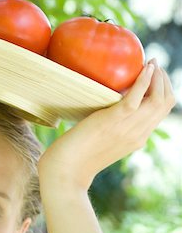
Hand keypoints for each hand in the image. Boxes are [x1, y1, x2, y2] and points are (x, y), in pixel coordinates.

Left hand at [38, 60, 175, 193]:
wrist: (67, 169)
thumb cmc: (78, 154)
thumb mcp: (103, 140)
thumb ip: (113, 126)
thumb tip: (109, 105)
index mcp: (138, 139)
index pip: (162, 112)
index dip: (164, 91)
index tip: (156, 76)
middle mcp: (139, 134)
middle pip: (165, 104)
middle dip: (165, 80)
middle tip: (155, 65)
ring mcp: (128, 128)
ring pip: (158, 100)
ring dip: (158, 77)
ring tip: (152, 63)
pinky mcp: (113, 120)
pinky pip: (136, 98)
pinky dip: (145, 80)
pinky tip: (146, 68)